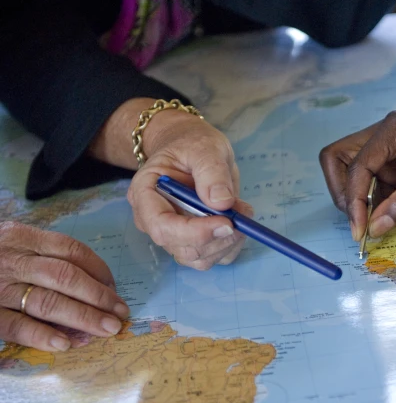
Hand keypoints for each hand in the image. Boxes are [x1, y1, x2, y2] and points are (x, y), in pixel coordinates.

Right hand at [0, 222, 128, 351]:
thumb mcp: (13, 245)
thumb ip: (44, 255)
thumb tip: (95, 282)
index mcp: (20, 237)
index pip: (71, 250)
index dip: (99, 270)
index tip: (115, 288)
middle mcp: (10, 260)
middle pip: (65, 277)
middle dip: (98, 297)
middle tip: (120, 314)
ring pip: (46, 302)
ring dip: (82, 318)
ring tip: (107, 329)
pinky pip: (15, 326)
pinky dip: (42, 335)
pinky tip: (66, 344)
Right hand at [127, 109, 252, 269]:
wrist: (193, 150)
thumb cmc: (192, 144)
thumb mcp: (204, 147)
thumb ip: (211, 172)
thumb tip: (221, 202)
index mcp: (145, 194)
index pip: (162, 226)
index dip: (194, 232)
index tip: (227, 222)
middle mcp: (154, 221)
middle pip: (182, 248)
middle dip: (217, 237)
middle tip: (243, 214)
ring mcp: (174, 235)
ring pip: (199, 258)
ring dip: (227, 242)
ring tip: (242, 212)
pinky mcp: (194, 241)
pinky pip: (214, 257)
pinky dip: (232, 246)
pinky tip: (239, 222)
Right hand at [319, 102, 395, 240]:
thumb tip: (374, 228)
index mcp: (392, 129)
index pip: (356, 164)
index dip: (353, 199)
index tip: (361, 231)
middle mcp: (383, 136)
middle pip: (339, 160)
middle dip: (344, 193)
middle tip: (359, 223)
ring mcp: (386, 151)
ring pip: (352, 176)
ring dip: (360, 202)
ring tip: (377, 225)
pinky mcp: (394, 167)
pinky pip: (372, 187)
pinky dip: (375, 205)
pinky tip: (389, 219)